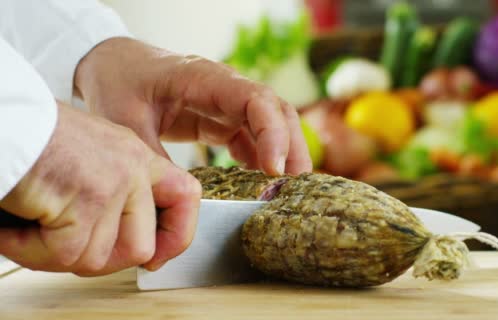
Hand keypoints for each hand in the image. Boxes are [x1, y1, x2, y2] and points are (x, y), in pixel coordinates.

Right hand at [0, 102, 200, 275]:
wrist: (3, 117)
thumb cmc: (31, 137)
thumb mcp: (89, 158)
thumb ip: (115, 193)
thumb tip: (120, 246)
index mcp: (137, 156)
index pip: (186, 196)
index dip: (176, 235)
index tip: (154, 258)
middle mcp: (133, 168)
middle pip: (140, 247)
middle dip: (100, 259)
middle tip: (62, 247)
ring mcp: (114, 184)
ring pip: (97, 258)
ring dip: (55, 254)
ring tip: (29, 225)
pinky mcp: (87, 200)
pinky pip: (65, 255)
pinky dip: (31, 250)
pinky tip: (14, 227)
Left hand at [75, 37, 311, 175]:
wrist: (111, 67)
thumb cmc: (117, 83)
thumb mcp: (126, 122)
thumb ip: (154, 160)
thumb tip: (181, 201)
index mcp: (204, 78)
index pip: (256, 99)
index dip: (272, 132)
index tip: (273, 169)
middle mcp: (225, 88)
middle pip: (276, 111)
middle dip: (291, 147)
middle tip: (293, 188)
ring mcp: (226, 104)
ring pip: (270, 125)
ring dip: (283, 155)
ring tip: (285, 191)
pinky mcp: (221, 120)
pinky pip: (252, 138)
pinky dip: (261, 160)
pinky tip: (259, 183)